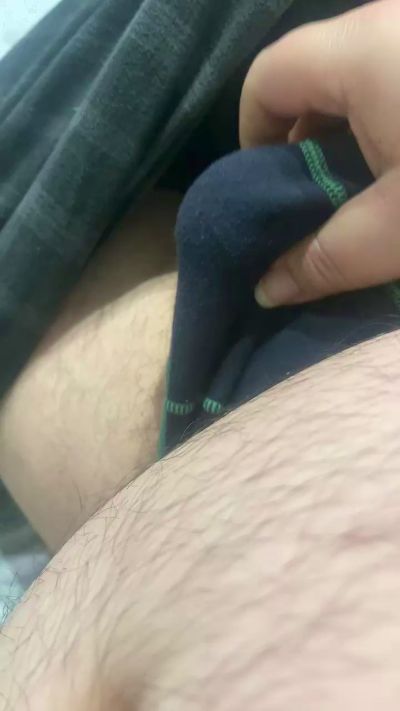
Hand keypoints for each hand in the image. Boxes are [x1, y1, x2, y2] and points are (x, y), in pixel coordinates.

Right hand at [240, 0, 399, 306]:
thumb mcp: (396, 233)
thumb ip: (322, 259)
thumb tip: (266, 289)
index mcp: (362, 50)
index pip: (266, 79)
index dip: (252, 139)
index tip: (271, 197)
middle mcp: (389, 21)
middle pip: (311, 78)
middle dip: (304, 147)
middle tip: (324, 207)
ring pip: (358, 80)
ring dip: (351, 139)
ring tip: (373, 195)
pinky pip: (395, 77)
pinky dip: (388, 122)